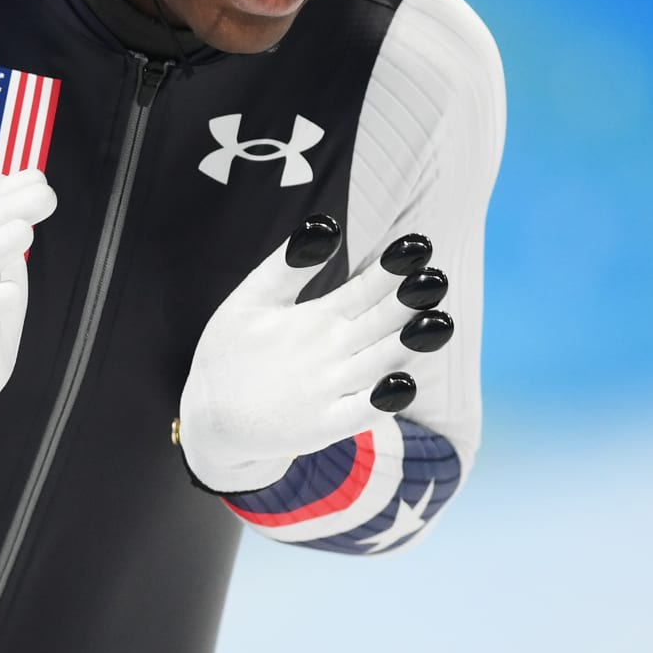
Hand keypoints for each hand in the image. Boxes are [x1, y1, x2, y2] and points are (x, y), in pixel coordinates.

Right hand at [175, 217, 453, 493]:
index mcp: (311, 319)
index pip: (362, 287)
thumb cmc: (230, 354)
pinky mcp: (326, 426)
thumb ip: (287, 264)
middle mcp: (325, 351)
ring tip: (441, 322)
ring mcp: (327, 391)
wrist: (211, 422)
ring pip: (380, 362)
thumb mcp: (248, 299)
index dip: (394, 267)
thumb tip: (325, 226)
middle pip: (379, 321)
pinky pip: (362, 413)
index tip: (420, 245)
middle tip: (437, 279)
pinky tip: (406, 383)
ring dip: (411, 343)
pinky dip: (384, 399)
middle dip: (411, 299)